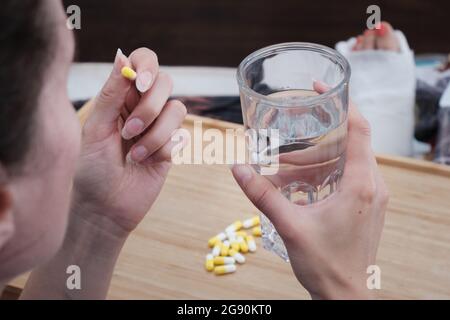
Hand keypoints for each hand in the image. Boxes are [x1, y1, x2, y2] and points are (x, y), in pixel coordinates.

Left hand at [73, 48, 186, 235]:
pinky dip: (162, 148)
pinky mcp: (172, 146)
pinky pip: (180, 134)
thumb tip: (122, 56)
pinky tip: (146, 162)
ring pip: (177, 109)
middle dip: (149, 107)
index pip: (142, 63)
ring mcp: (159, 127)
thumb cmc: (93, 170)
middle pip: (165, 82)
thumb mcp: (96, 129)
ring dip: (155, 133)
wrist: (106, 208)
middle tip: (129, 130)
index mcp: (120, 97)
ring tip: (135, 154)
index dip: (147, 66)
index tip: (140, 84)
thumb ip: (111, 94)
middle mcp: (142, 107)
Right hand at [231, 102, 387, 298]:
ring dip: (317, 159)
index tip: (320, 89)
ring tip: (285, 166)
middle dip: (318, 136)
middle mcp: (373, 186)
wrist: (345, 296)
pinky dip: (324, 174)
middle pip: (349, 143)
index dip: (342, 103)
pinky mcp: (366, 205)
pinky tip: (298, 184)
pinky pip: (347, 177)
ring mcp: (372, 196)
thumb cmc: (325, 264)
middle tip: (292, 132)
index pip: (359, 129)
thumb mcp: (289, 225)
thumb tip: (237, 169)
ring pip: (346, 161)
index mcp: (360, 185)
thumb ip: (262, 194)